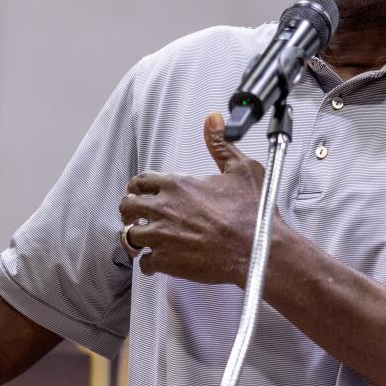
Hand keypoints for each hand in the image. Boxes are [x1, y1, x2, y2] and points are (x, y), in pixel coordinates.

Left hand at [118, 112, 269, 284]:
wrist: (257, 249)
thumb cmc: (252, 213)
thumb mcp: (240, 168)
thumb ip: (221, 144)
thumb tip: (213, 121)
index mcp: (177, 185)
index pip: (140, 181)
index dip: (140, 187)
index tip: (143, 192)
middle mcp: (164, 208)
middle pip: (127, 206)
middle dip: (131, 210)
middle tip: (139, 215)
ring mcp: (162, 236)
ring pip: (129, 235)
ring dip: (136, 236)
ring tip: (144, 239)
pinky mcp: (167, 261)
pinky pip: (144, 263)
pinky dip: (149, 263)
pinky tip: (158, 261)